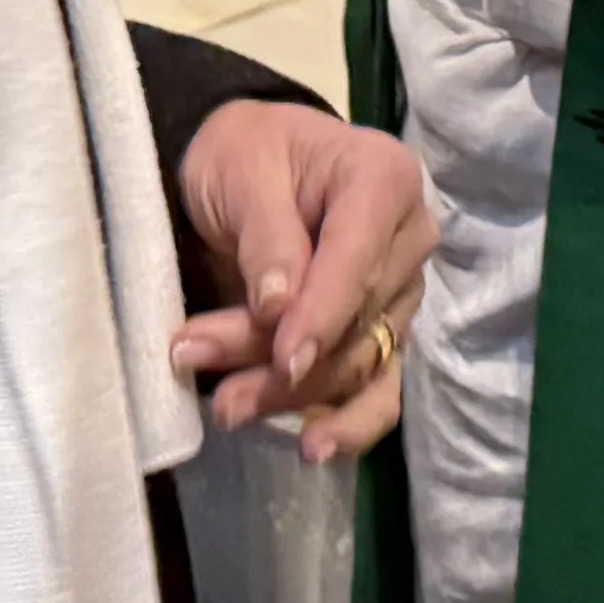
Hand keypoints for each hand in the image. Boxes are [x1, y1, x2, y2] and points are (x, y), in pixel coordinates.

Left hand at [173, 97, 435, 461]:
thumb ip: (267, 236)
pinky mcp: (383, 336)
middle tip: (194, 359)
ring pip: (355, 362)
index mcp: (385, 181)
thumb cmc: (246, 153)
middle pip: (354, 319)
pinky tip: (315, 449)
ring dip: (289, 393)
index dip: (322, 313)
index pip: (360, 259)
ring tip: (224, 406)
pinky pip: (379, 391)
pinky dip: (349, 424)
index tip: (282, 357)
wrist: (247, 164)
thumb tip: (279, 309)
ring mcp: (401, 294)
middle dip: (279, 355)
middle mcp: (409, 241)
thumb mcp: (241, 168)